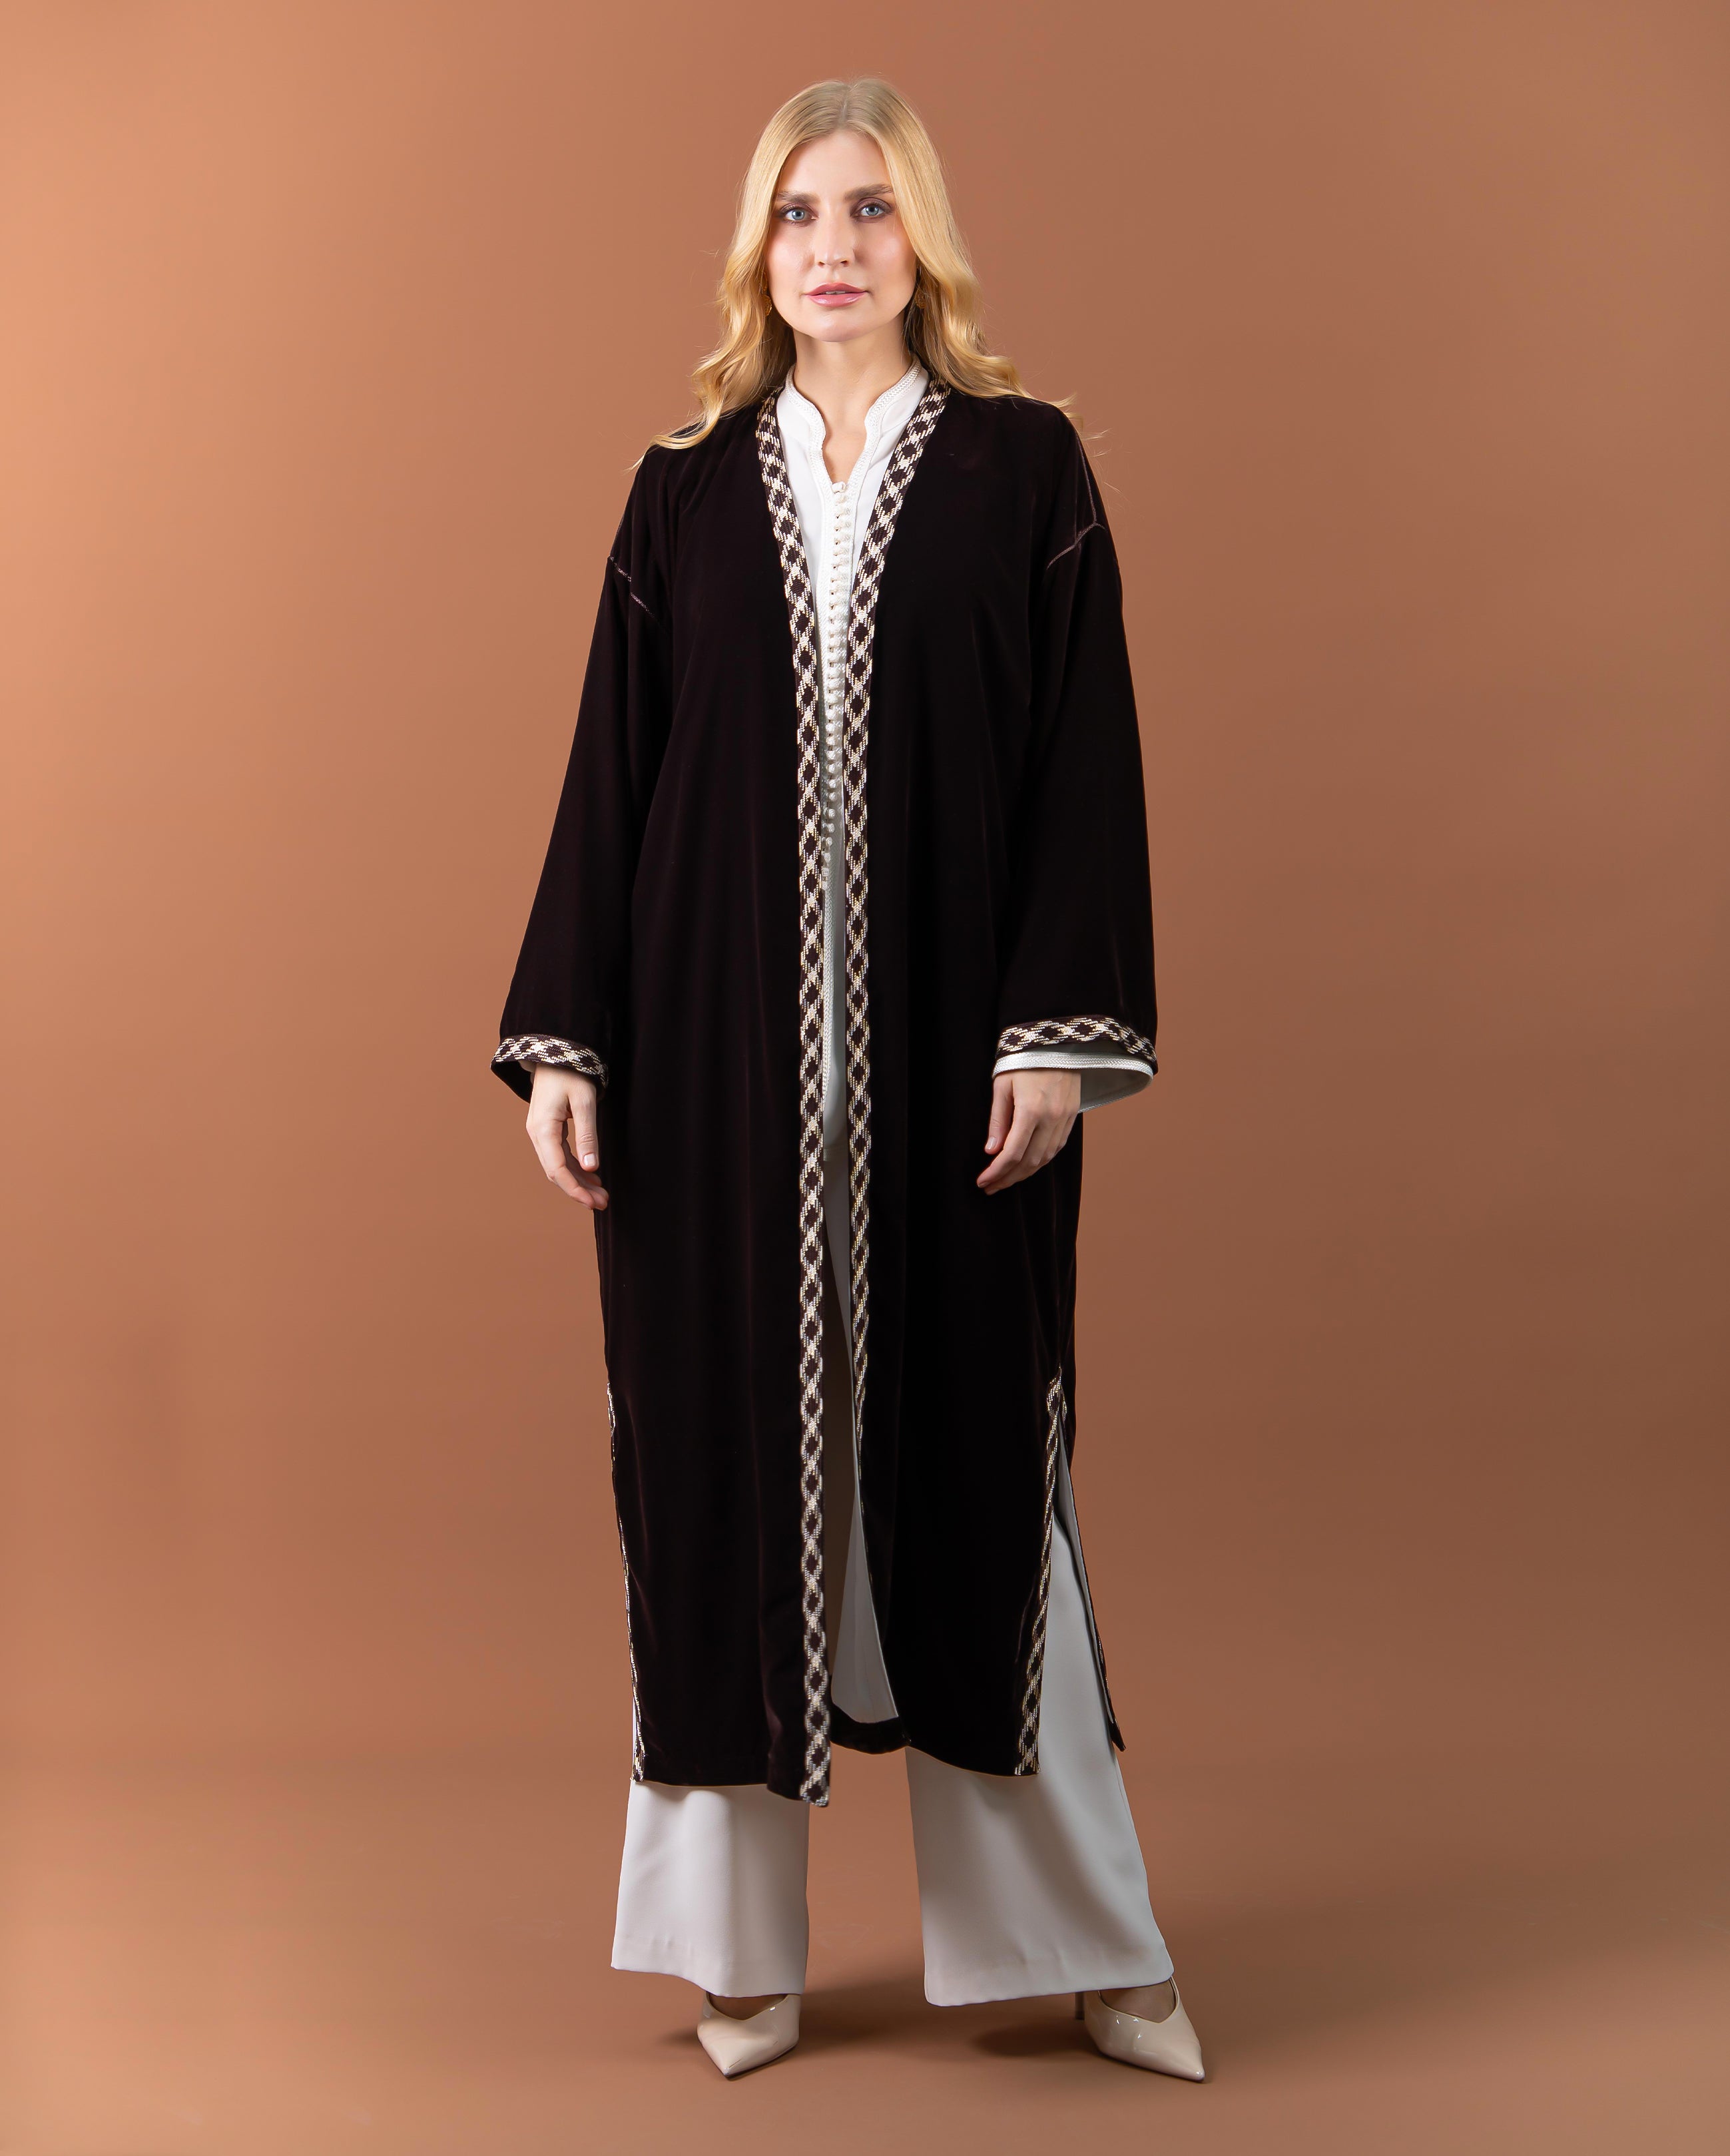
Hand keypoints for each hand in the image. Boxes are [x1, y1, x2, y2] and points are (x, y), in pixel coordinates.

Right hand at [526, 1065, 607, 1208]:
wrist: (555, 1050)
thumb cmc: (571, 1072)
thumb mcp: (584, 1102)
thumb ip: (588, 1134)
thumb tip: (591, 1167)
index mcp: (543, 1129)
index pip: (557, 1169)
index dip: (575, 1189)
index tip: (593, 1203)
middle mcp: (537, 1134)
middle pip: (556, 1171)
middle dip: (579, 1190)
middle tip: (603, 1203)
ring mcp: (540, 1131)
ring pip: (557, 1165)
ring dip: (578, 1181)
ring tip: (601, 1194)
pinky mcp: (547, 1128)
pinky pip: (559, 1155)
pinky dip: (575, 1167)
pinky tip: (591, 1176)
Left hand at [977, 1068, 1081, 1192]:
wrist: (1055, 1040)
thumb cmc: (1023, 1059)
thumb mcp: (1002, 1085)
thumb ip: (998, 1120)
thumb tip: (992, 1151)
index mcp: (1031, 1110)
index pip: (1013, 1153)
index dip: (997, 1172)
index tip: (983, 1182)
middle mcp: (1051, 1118)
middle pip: (1030, 1162)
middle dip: (1009, 1178)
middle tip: (991, 1187)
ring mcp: (1065, 1118)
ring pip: (1046, 1158)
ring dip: (1025, 1173)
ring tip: (1007, 1179)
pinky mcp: (1073, 1116)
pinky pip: (1058, 1147)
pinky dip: (1042, 1160)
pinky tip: (1028, 1165)